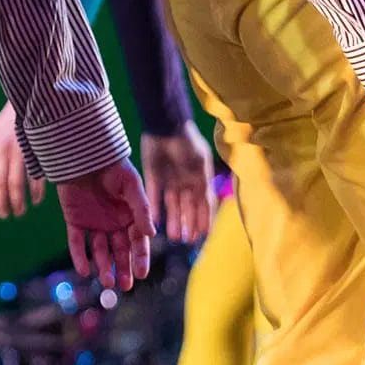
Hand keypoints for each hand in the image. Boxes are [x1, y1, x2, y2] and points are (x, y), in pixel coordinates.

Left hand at [0, 104, 44, 217]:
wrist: (30, 99)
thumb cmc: (13, 122)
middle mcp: (2, 150)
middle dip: (2, 203)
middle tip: (6, 215)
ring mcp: (19, 151)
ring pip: (15, 184)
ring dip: (17, 202)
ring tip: (20, 212)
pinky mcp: (35, 151)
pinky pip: (34, 177)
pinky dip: (36, 192)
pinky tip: (37, 200)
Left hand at [54, 159, 154, 290]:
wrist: (84, 152)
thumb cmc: (113, 166)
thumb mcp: (131, 185)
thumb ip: (141, 209)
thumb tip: (151, 234)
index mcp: (130, 215)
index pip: (137, 241)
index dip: (140, 258)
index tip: (142, 273)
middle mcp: (113, 223)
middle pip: (119, 251)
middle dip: (123, 269)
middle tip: (126, 286)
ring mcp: (93, 223)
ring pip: (99, 251)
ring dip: (103, 266)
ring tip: (107, 282)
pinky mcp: (75, 221)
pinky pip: (77, 242)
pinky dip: (79, 257)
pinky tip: (84, 270)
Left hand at [141, 122, 214, 243]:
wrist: (165, 124)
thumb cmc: (188, 143)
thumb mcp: (200, 164)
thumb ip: (204, 185)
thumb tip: (210, 206)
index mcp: (200, 177)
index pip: (204, 203)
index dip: (205, 219)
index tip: (204, 235)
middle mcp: (185, 180)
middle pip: (188, 206)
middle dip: (188, 223)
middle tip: (187, 241)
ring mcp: (169, 178)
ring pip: (172, 204)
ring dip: (174, 219)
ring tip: (173, 236)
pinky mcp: (153, 175)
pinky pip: (154, 195)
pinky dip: (156, 208)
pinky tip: (156, 221)